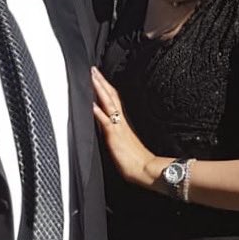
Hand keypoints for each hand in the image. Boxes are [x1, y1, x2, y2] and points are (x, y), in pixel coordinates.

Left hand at [91, 67, 166, 188]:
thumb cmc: (136, 161)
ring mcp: (118, 127)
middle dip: (102, 82)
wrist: (147, 170)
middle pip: (111, 96)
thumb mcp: (124, 144)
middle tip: (93, 69)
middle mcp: (120, 122)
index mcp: (123, 124)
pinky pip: (106, 121)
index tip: (99, 77)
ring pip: (108, 103)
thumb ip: (116, 134)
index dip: (106, 88)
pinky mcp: (114, 136)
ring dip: (100, 89)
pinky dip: (98, 111)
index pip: (114, 101)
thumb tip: (107, 129)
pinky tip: (91, 103)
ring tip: (92, 77)